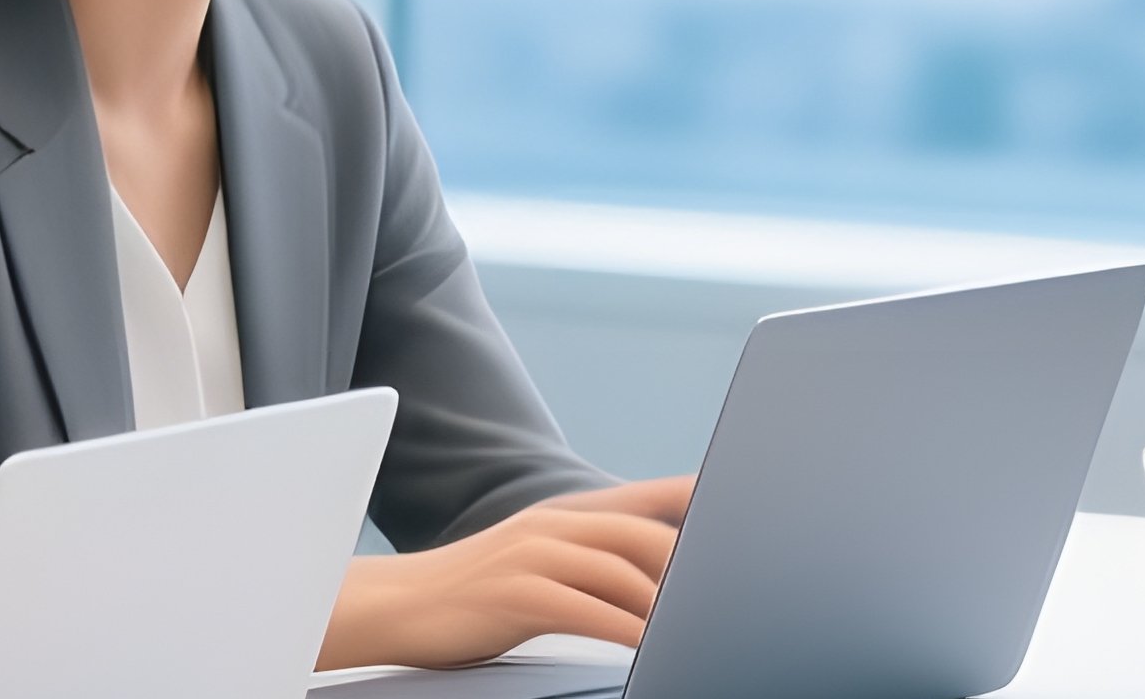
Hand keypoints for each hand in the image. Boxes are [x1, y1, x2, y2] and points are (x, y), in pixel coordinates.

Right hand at [317, 473, 696, 673]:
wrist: (397, 604)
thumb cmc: (477, 593)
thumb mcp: (539, 562)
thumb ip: (591, 561)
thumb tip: (650, 578)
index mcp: (568, 514)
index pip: (646, 498)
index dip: (698, 498)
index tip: (747, 504)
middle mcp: (557, 523)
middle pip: (644, 534)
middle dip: (693, 561)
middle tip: (733, 589)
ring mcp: (537, 553)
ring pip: (621, 570)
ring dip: (664, 601)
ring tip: (703, 624)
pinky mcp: (517, 592)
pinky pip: (586, 609)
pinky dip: (624, 630)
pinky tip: (649, 647)